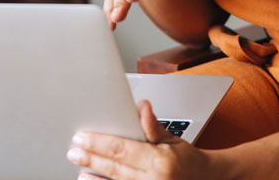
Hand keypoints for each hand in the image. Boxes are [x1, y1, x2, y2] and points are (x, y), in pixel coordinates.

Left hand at [68, 100, 211, 179]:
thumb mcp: (172, 138)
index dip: (98, 143)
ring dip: (95, 179)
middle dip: (91, 159)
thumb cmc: (186, 159)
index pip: (122, 149)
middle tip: (73, 151)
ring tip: (80, 170)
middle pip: (115, 168)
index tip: (81, 137)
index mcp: (160, 161)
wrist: (205, 179)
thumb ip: (152, 125)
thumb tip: (141, 106)